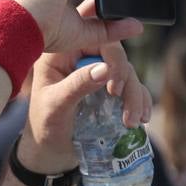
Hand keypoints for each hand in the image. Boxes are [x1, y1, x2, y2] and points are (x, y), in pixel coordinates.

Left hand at [20, 0, 151, 170]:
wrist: (50, 149)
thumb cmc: (45, 124)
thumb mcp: (55, 105)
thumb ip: (77, 85)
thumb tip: (105, 68)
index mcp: (60, 53)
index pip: (91, 35)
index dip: (111, 50)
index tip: (115, 80)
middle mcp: (80, 57)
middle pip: (115, 53)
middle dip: (124, 79)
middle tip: (121, 101)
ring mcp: (96, 72)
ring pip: (127, 71)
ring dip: (134, 95)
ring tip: (132, 120)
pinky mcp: (109, 87)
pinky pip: (133, 86)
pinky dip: (140, 101)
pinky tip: (141, 119)